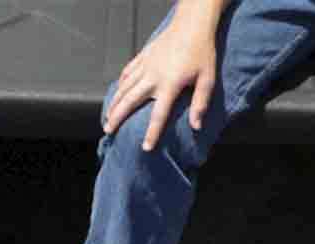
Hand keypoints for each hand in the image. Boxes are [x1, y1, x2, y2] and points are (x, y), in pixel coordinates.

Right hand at [103, 21, 218, 151]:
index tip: (145, 148)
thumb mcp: (207, 78)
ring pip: (124, 87)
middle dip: (118, 117)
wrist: (192, 23)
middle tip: (108, 131)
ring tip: (107, 117)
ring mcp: (146, 65)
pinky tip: (116, 94)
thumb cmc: (202, 52)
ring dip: (114, 103)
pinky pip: (127, 72)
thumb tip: (196, 126)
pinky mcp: (143, 56)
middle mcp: (153, 75)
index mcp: (170, 84)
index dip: (152, 133)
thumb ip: (201, 103)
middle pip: (131, 100)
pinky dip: (120, 84)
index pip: (158, 114)